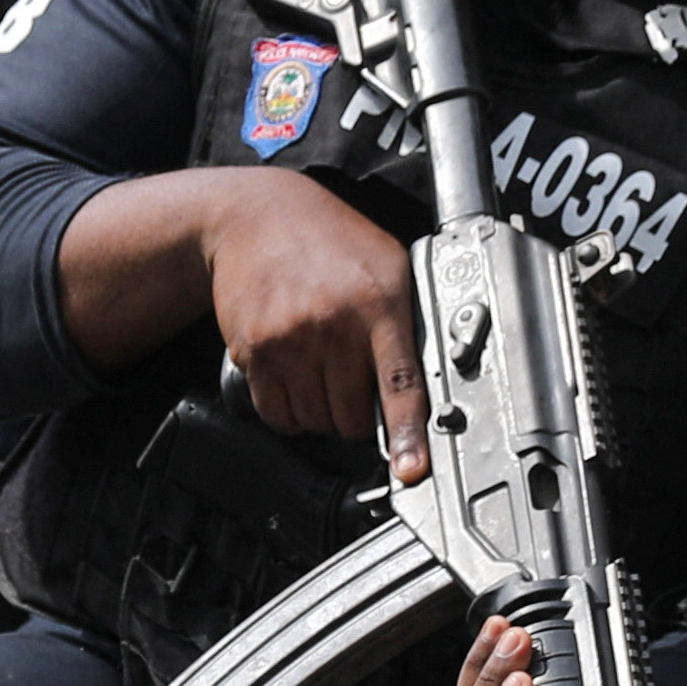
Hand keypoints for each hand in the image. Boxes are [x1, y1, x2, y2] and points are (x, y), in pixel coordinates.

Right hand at [200, 180, 433, 482]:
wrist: (255, 216)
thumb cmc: (329, 240)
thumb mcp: (388, 265)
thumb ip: (407, 322)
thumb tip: (432, 384)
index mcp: (379, 302)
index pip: (400, 383)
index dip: (407, 433)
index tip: (411, 469)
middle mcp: (333, 324)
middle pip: (352, 418)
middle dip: (358, 415)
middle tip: (354, 383)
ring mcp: (289, 340)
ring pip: (314, 421)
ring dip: (321, 413)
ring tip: (320, 370)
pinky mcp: (254, 351)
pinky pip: (276, 412)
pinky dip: (288, 409)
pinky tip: (292, 374)